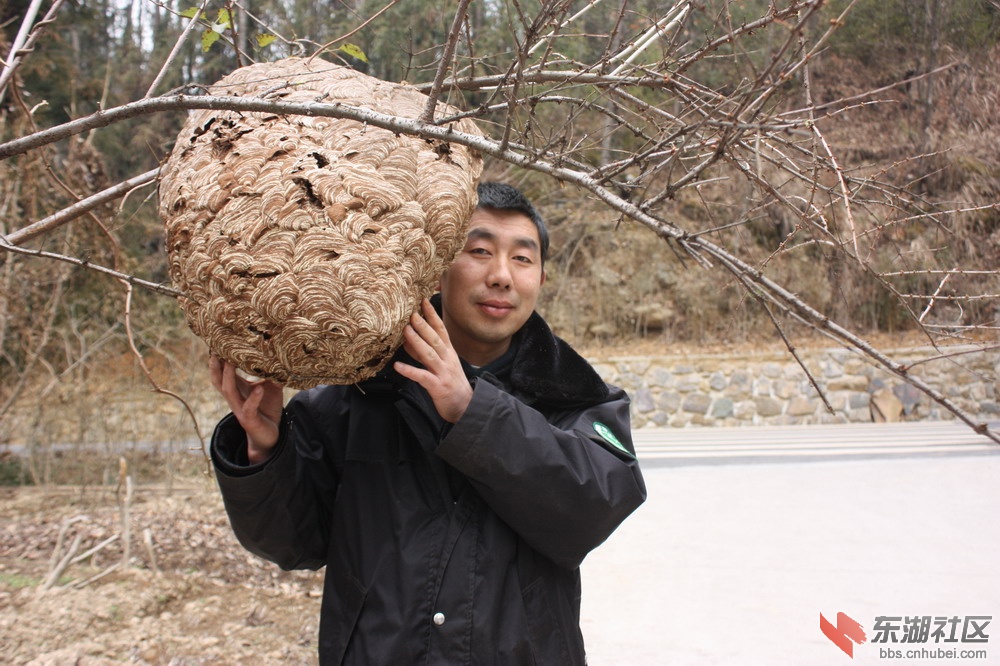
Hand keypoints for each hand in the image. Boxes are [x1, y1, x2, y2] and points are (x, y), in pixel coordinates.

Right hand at [209, 356, 283, 462]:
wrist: (270, 434)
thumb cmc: (267, 407)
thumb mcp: (270, 387)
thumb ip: (271, 372)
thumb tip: (280, 353)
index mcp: (237, 389)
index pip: (223, 372)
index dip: (219, 359)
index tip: (217, 342)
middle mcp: (234, 398)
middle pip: (218, 380)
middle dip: (215, 365)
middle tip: (215, 349)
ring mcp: (240, 409)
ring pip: (228, 391)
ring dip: (229, 376)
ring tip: (231, 362)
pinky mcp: (248, 419)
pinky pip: (249, 407)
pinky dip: (254, 398)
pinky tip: (259, 389)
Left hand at [394, 299, 472, 422]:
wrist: (467, 406)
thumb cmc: (451, 384)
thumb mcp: (441, 365)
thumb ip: (425, 354)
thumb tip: (408, 341)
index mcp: (449, 353)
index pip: (441, 330)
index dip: (433, 315)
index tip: (424, 302)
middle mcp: (447, 360)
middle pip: (435, 339)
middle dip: (424, 326)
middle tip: (412, 313)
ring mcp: (443, 373)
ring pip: (430, 354)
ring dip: (417, 342)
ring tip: (406, 331)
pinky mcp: (438, 387)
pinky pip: (422, 377)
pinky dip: (410, 371)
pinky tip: (398, 366)